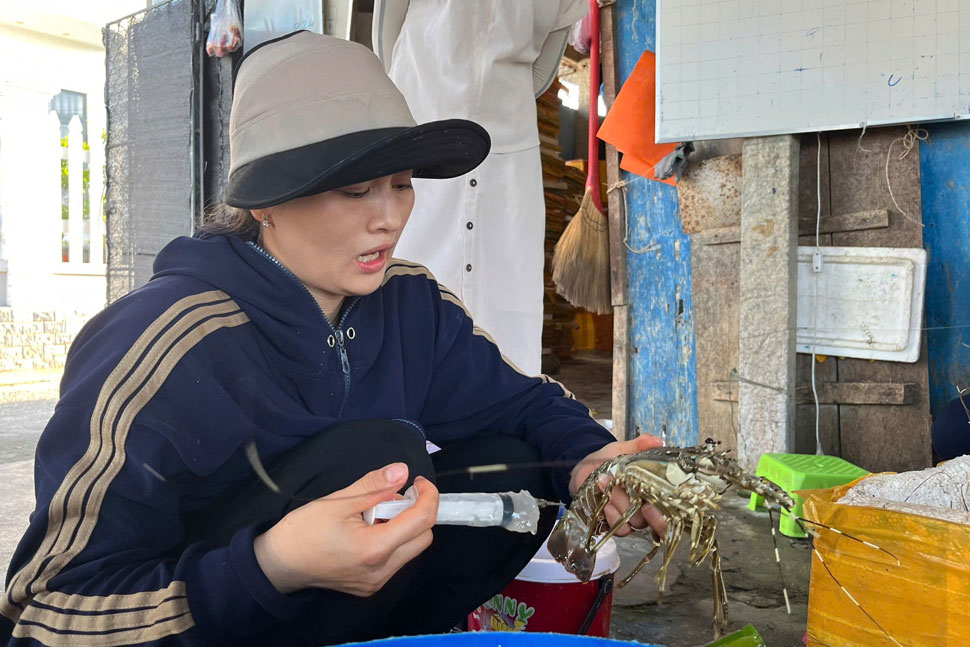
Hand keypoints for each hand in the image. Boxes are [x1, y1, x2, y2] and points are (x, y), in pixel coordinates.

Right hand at [253, 463, 437, 595]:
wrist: (278, 564)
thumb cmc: (304, 530)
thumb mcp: (339, 501)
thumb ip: (374, 486)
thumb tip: (402, 470)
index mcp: (375, 549)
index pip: (422, 520)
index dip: (428, 495)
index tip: (418, 481)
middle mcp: (382, 571)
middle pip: (423, 537)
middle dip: (416, 511)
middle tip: (393, 496)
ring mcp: (376, 583)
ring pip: (411, 549)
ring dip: (404, 527)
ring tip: (376, 513)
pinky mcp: (370, 586)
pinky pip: (396, 560)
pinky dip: (393, 540)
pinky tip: (370, 530)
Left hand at [569, 434, 666, 537]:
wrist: (585, 468)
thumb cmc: (608, 460)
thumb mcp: (623, 449)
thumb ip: (640, 445)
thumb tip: (657, 441)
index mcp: (654, 490)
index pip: (669, 507)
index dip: (666, 509)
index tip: (654, 501)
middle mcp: (646, 508)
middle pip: (651, 516)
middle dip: (639, 504)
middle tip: (627, 488)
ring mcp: (631, 518)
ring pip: (635, 522)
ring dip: (622, 505)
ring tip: (608, 485)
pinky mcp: (616, 524)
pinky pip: (621, 529)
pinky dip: (614, 517)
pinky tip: (606, 503)